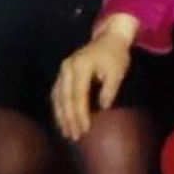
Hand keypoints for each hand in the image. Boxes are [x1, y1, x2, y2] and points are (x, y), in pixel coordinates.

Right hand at [52, 14, 137, 140]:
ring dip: (61, 116)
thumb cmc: (115, 55)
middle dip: (69, 119)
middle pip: (66, 98)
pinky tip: (62, 120)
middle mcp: (68, 67)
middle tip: (75, 136)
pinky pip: (57, 92)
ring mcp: (63, 69)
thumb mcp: (117, 71)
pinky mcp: (63, 72)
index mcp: (82, 66)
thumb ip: (110, 89)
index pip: (78, 95)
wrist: (109, 37)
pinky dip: (58, 107)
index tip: (85, 129)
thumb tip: (103, 107)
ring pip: (58, 97)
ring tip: (66, 133)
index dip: (80, 114)